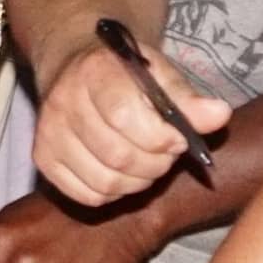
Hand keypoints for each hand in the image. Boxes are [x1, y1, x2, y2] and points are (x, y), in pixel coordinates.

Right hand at [29, 23, 218, 206]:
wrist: (78, 66)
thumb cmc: (125, 73)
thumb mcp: (159, 73)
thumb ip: (188, 98)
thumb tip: (219, 116)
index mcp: (93, 70)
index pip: (125, 116)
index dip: (160, 137)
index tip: (179, 138)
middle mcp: (62, 102)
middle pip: (118, 155)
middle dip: (156, 162)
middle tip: (166, 151)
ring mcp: (49, 133)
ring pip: (105, 182)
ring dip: (139, 181)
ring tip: (148, 161)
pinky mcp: (44, 159)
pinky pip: (88, 196)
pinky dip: (114, 192)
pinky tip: (123, 171)